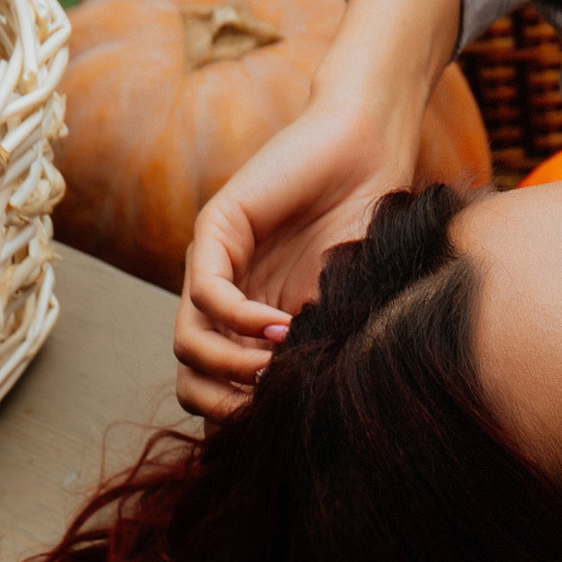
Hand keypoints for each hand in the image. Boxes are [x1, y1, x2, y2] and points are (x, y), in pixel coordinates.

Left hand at [174, 96, 417, 417]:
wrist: (372, 145)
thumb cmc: (374, 218)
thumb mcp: (354, 300)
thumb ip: (327, 345)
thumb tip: (317, 413)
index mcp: (257, 319)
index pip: (223, 386)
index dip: (247, 414)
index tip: (292, 417)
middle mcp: (228, 297)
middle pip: (192, 374)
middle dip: (226, 403)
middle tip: (271, 405)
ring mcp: (215, 265)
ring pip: (188, 342)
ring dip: (230, 367)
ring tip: (276, 368)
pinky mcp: (215, 229)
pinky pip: (209, 292)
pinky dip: (242, 319)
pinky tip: (283, 325)